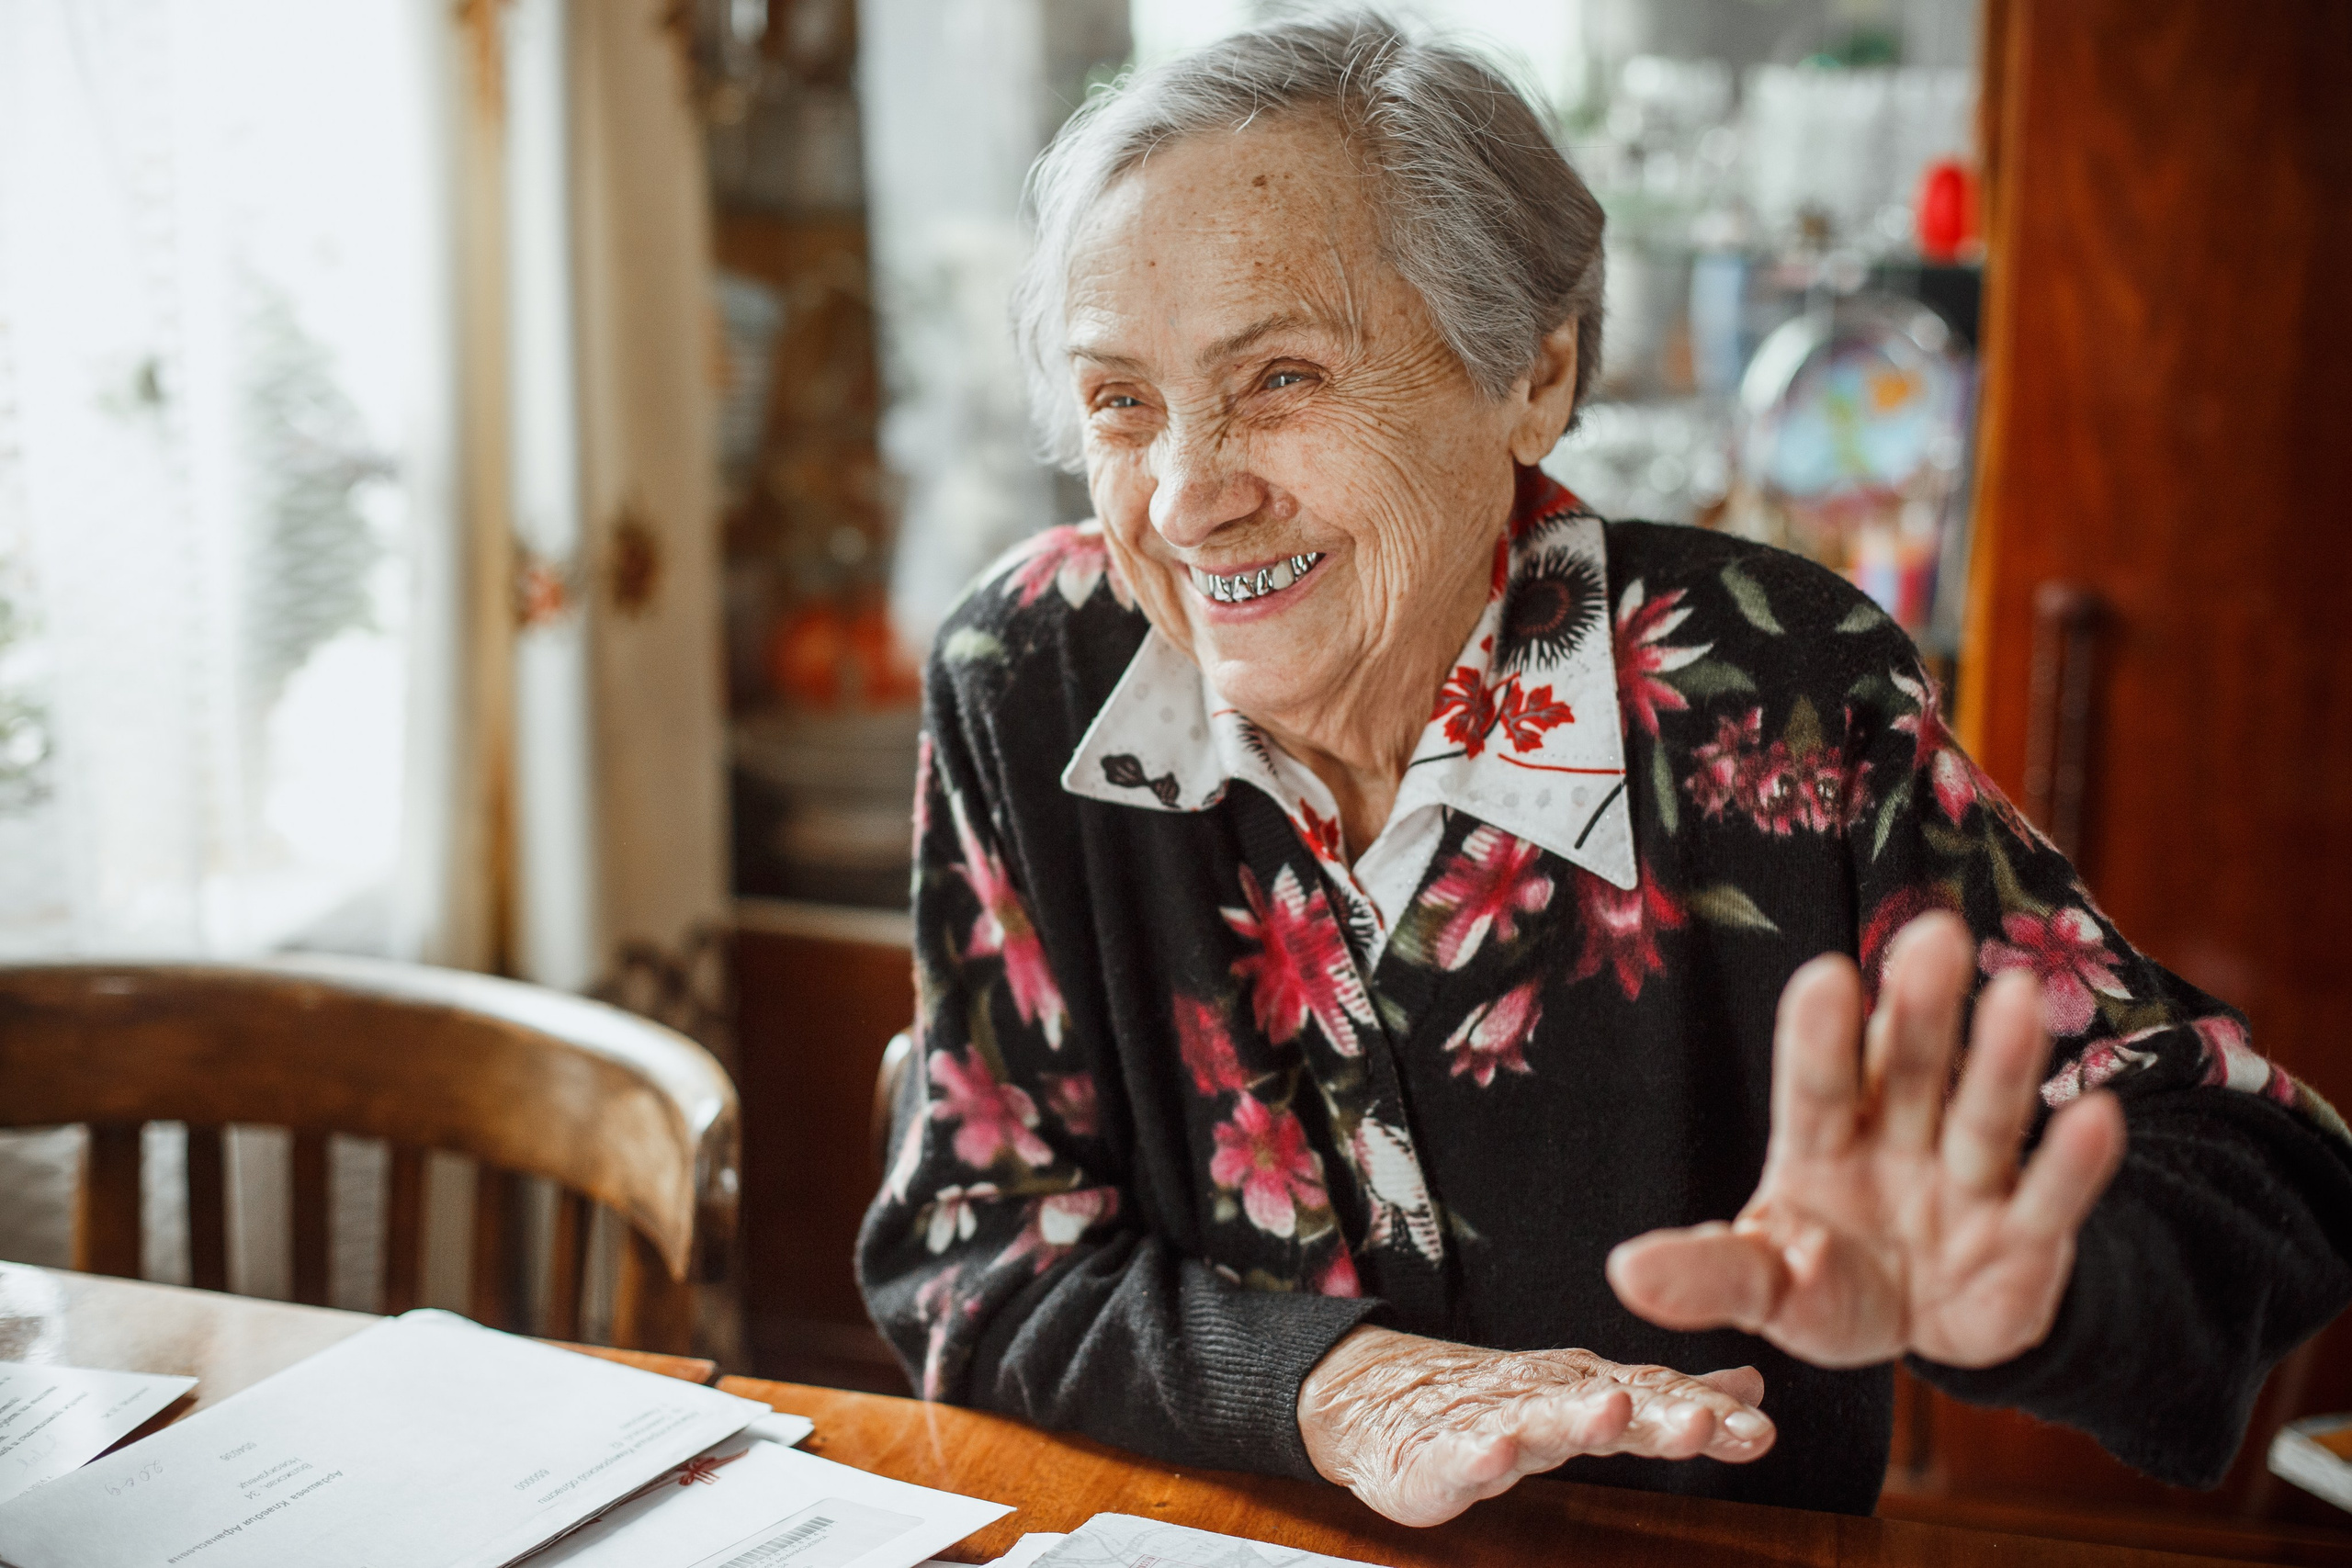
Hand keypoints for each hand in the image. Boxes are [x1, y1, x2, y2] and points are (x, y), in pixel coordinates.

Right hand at [1296, 1324, 1772, 1526]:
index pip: (1657, 1397)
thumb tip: (1753, 1388)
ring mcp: (1494, 1423)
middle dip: (1659, 1413)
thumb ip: (1671, 1398)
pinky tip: (1498, 1452)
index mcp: (1588, 1390)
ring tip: (1615, 1412)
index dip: (1706, 1412)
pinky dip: (1479, 1452)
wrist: (1383, 1397)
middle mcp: (1549, 1399)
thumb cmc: (1499, 1402)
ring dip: (1578, 1418)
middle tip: (1706, 1418)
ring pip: (1541, 1422)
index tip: (1760, 1428)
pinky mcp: (1441, 1455)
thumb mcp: (1592, 1398)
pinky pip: (1461, 1455)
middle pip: (1610, 1404)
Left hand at [1607, 912, 2127, 1369]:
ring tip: (2017, 996)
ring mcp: (1967, 1185)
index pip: (1818, 1083)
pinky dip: (2072, 1163)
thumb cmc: (1823, 1281)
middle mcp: (1899, 1140)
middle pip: (1909, 1070)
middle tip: (1935, 935)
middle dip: (1921, 1010)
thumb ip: (1709, 1273)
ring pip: (1983, 1116)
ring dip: (2002, 1062)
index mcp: (1823, 1140)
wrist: (1921, 1327)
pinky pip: (2051, 1198)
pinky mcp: (2028, 1240)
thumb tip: (1624, 1271)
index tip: (1826, 976)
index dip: (1823, 1034)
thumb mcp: (1764, 1284)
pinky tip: (2096, 1116)